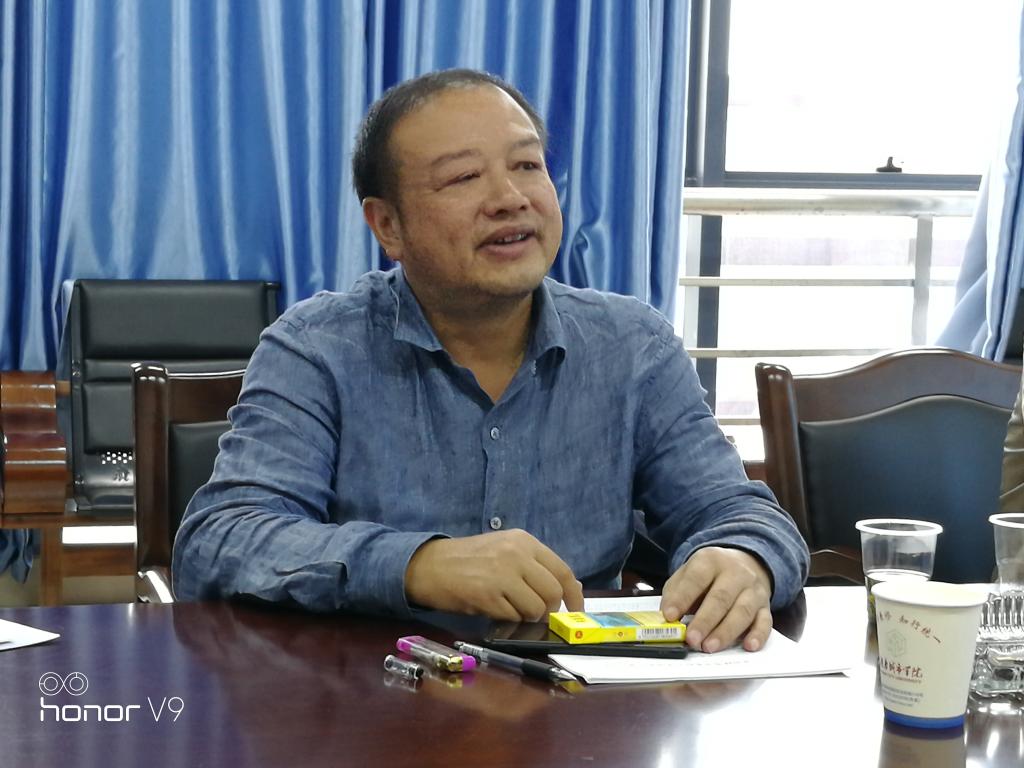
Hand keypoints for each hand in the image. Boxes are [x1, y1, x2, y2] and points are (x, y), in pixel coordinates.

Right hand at [404, 529, 583, 620]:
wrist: (431, 565)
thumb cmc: (470, 560)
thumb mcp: (506, 550)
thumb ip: (535, 566)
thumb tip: (568, 591)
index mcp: (524, 541)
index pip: (563, 571)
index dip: (574, 596)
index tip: (575, 611)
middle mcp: (517, 554)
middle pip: (553, 592)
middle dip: (548, 610)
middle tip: (535, 613)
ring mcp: (502, 574)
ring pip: (536, 608)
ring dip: (527, 616)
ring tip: (509, 607)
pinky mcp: (488, 595)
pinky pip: (513, 617)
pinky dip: (508, 618)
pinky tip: (493, 608)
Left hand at [659, 546, 772, 652]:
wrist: (745, 564)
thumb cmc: (709, 576)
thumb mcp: (688, 574)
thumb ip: (675, 592)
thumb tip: (668, 616)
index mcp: (711, 560)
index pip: (696, 578)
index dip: (683, 598)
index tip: (670, 616)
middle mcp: (736, 573)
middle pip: (721, 597)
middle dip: (705, 621)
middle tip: (692, 639)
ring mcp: (753, 590)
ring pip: (742, 611)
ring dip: (726, 632)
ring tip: (709, 647)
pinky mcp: (765, 607)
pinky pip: (765, 622)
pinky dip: (758, 635)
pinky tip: (748, 646)